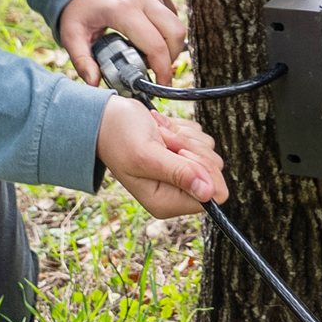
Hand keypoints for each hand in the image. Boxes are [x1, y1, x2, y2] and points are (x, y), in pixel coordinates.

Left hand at [59, 0, 185, 86]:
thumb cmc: (78, 7)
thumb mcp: (72, 34)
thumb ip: (81, 60)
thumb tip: (94, 83)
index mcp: (122, 9)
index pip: (155, 45)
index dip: (162, 69)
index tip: (160, 85)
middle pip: (175, 34)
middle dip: (170, 58)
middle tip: (155, 70)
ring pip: (177, 24)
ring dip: (169, 45)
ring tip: (147, 53)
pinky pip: (172, 15)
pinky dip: (165, 31)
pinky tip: (146, 36)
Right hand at [97, 97, 227, 216]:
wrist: (106, 119)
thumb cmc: (119, 137)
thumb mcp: (147, 155)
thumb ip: (178, 173)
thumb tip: (208, 193)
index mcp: (166, 202)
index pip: (213, 194)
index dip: (202, 169)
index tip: (180, 152)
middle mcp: (176, 192)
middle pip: (214, 171)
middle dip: (192, 148)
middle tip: (165, 140)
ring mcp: (181, 173)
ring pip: (209, 151)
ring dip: (186, 136)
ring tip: (160, 134)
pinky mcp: (183, 155)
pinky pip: (202, 138)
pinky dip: (184, 129)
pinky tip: (162, 129)